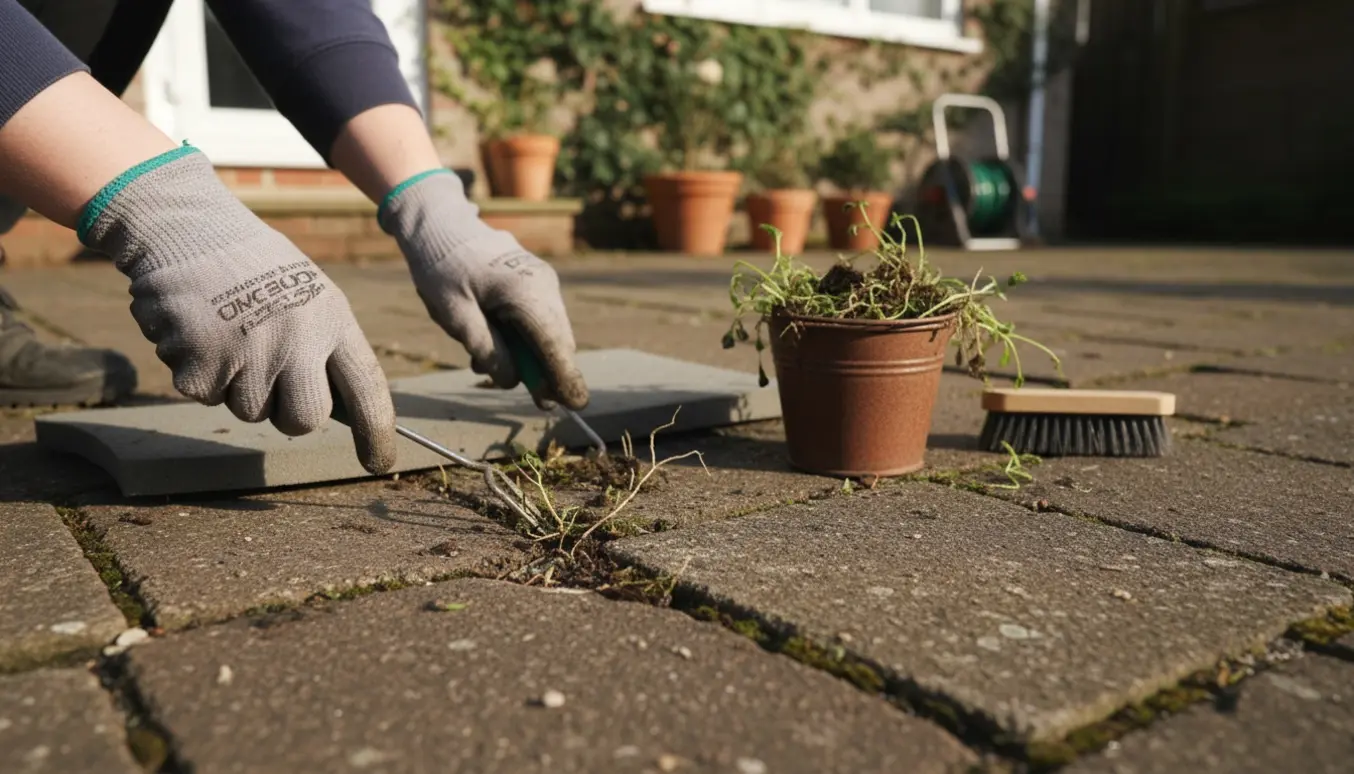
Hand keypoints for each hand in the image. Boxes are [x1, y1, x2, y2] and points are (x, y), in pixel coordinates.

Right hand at [78, 146, 397, 473]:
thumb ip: (327, 348)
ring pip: (249, 411)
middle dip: (287, 413)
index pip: (367, 388)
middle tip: (270, 377)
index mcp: (333, 320)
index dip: (376, 432)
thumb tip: (342, 411)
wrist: (187, 228)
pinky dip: (197, 371)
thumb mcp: (311, 295)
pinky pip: (203, 396)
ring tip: (231, 332)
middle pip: (305, 420)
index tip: (380, 463)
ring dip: (236, 385)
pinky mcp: (200, 364)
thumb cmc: (256, 266)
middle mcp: (297, 341)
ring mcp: (249, 355)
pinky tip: (199, 330)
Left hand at [378, 170, 586, 410]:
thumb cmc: (441, 267)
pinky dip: (525, 337)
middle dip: (548, 373)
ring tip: (486, 363)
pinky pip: (541, 318)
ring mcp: (543, 281)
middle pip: (558, 342)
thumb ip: (487, 351)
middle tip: (539, 401)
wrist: (440, 223)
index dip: (565, 378)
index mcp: (525, 293)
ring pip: (551, 332)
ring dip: (530, 355)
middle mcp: (544, 286)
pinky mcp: (537, 281)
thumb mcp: (454, 316)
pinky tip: (493, 341)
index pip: (554, 346)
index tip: (577, 404)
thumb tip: (513, 380)